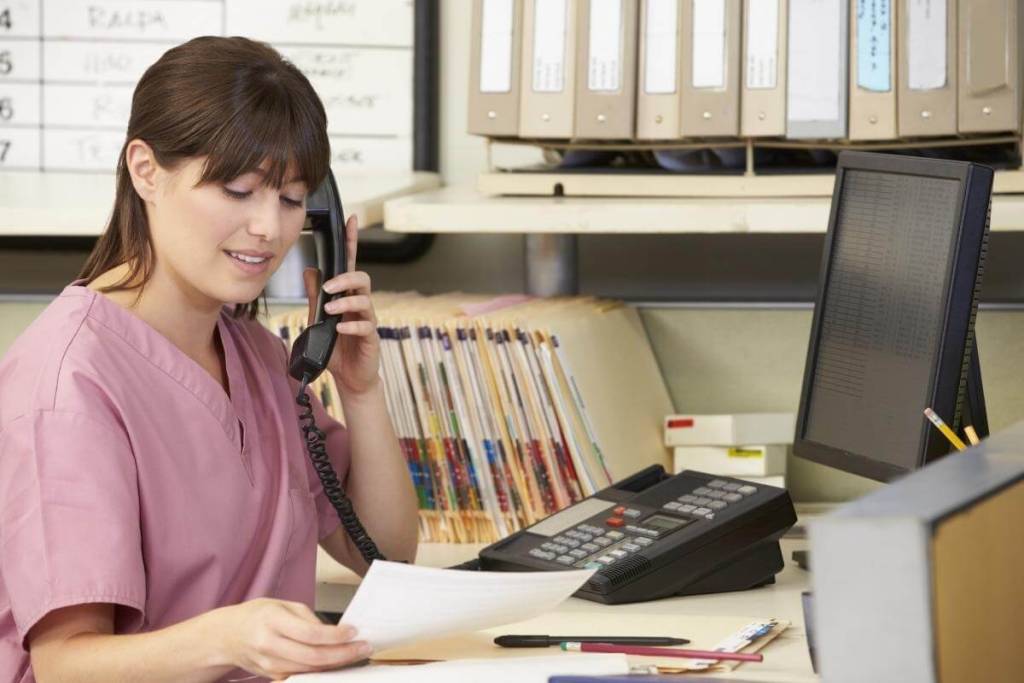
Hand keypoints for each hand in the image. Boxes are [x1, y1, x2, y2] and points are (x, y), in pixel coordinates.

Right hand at [211, 598, 369, 679]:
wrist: (228, 636)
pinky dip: (321, 670)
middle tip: (364, 647)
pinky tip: (336, 662)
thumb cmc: (257, 615)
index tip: (354, 631)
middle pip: (313, 656)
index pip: (310, 633)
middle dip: (343, 654)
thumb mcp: (282, 605)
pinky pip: (302, 675)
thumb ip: (307, 619)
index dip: (336, 636)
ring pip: (309, 669)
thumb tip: (333, 633)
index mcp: (272, 621)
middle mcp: (269, 645)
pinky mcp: (272, 676)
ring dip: (336, 664)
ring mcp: (269, 664)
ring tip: (356, 654)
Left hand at [302, 214, 381, 395]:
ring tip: (330, 310)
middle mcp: (359, 305)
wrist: (350, 377)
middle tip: (328, 287)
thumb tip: (310, 270)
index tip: (351, 220)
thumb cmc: (335, 347)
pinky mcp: (371, 338)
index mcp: (347, 296)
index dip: (351, 242)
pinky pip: (365, 326)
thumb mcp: (317, 320)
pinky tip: (339, 329)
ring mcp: (367, 320)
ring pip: (364, 300)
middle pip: (361, 278)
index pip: (349, 264)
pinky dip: (350, 326)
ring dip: (345, 302)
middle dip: (346, 278)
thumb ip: (315, 297)